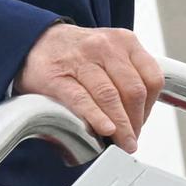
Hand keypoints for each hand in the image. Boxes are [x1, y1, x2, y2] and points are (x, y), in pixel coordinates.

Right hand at [14, 23, 163, 151]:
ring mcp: (80, 59)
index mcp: (125, 41)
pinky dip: (96, 117)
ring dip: (120, 126)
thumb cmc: (77, 54)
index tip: (140, 124)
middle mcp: (105, 46)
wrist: (34, 41)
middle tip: (130, 141)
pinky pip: (81, 99)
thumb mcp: (110, 53)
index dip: (150, 107)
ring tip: (121, 143)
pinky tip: (104, 130)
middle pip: (133, 90)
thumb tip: (139, 118)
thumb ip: (128, 77)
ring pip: (110, 96)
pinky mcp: (56, 76)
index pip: (152, 78)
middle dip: (135, 122)